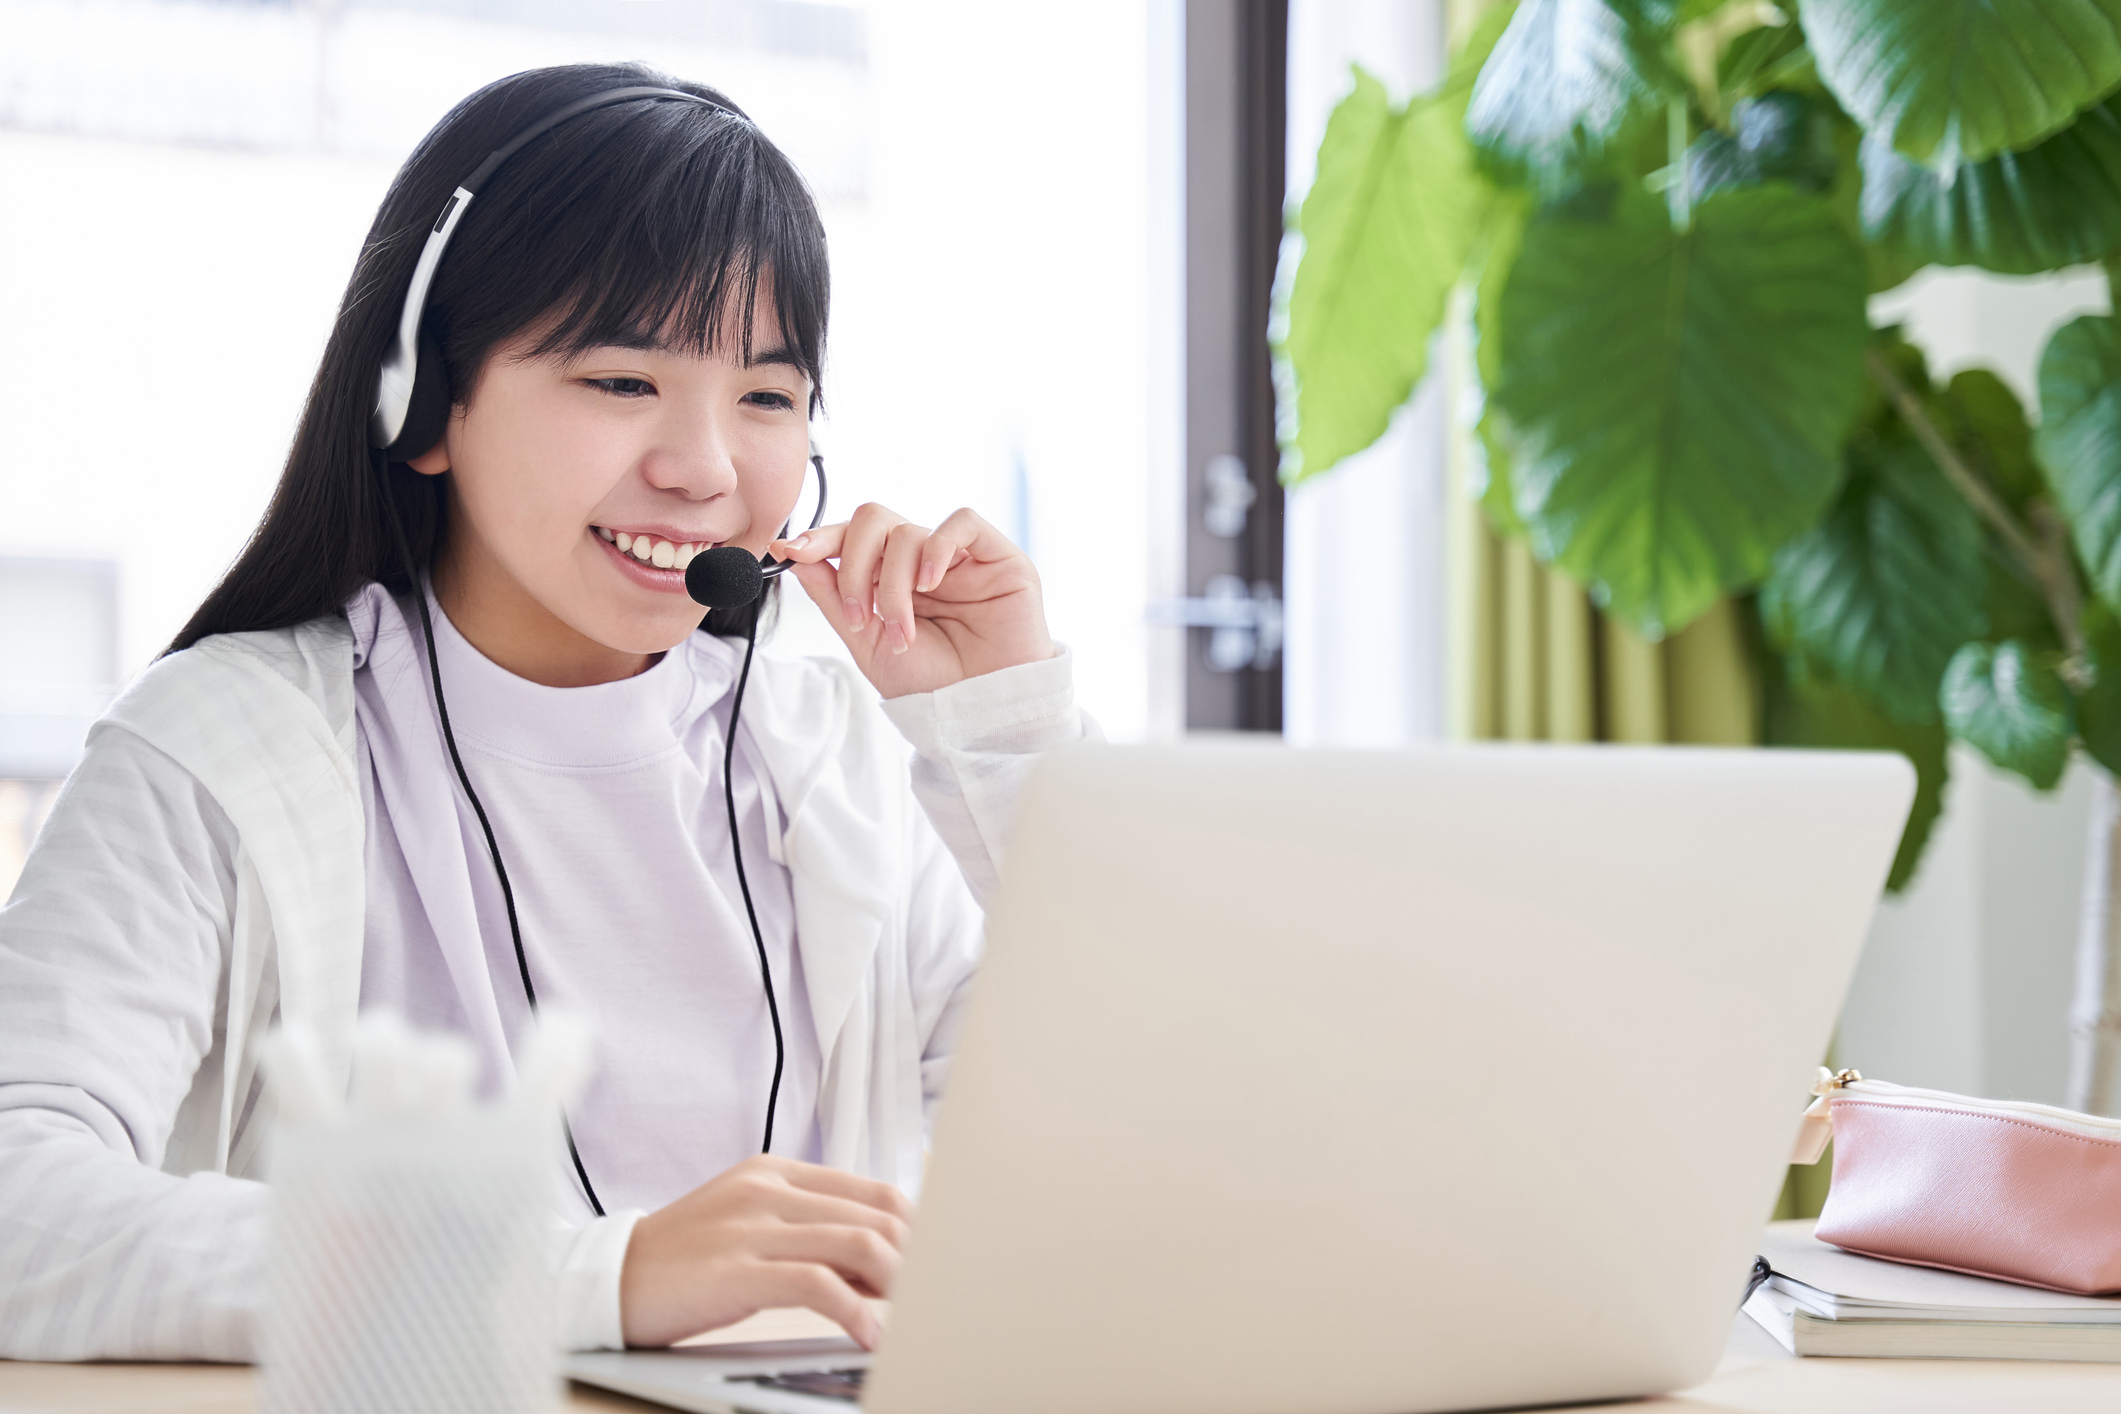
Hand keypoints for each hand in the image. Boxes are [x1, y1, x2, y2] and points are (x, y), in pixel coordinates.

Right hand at [618, 1154, 910, 1348]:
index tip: (931, 1262)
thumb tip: (878, 1265)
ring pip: (855, 1242)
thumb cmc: (684, 1262)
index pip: (870, 1189)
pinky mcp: (737, 1269)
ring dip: (896, 1283)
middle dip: (913, 1258)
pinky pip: (816, 1283)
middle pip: (872, 1214)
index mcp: (775, 1172)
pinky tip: (866, 1333)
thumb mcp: (750, 1228)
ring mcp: (751, 1226)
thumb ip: (809, 1234)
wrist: (609, 1279)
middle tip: (930, 1293)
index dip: (912, 1228)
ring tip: (909, 1314)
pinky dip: (854, 1311)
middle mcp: (767, 1189)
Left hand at [770, 504, 1055, 697]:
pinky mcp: (998, 556)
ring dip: (893, 585)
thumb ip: (834, 597)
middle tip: (858, 615)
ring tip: (901, 631)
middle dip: (855, 566)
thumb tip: (796, 555)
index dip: (820, 537)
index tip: (790, 550)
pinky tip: (930, 585)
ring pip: (908, 531)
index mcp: (892, 577)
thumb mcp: (867, 644)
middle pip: (874, 520)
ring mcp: (960, 557)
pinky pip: (963, 522)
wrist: (981, 715)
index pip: (852, 536)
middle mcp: (922, 561)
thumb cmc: (932, 685)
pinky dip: (937, 548)